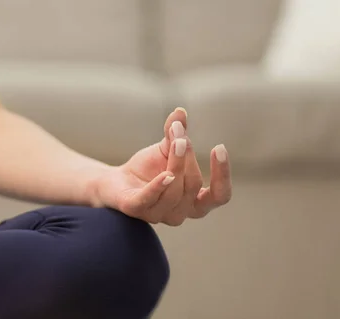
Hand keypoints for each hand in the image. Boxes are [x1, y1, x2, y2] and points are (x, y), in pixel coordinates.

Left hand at [94, 108, 231, 225]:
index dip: (222, 175)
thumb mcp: (166, 149)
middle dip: (187, 157)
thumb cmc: (148, 168)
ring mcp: (159, 215)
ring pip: (174, 192)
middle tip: (180, 135)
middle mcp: (181, 213)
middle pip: (193, 184)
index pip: (220, 196)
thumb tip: (180, 112)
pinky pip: (150, 200)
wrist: (116, 179)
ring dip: (176, 163)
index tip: (219, 147)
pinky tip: (166, 174)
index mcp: (195, 202)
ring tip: (174, 140)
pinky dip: (159, 187)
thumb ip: (176, 135)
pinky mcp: (136, 210)